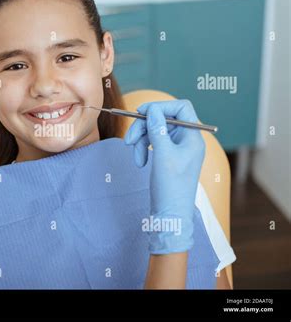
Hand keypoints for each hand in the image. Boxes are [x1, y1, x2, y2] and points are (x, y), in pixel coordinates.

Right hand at [124, 100, 204, 253]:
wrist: (170, 215)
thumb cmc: (171, 187)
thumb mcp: (163, 155)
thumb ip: (158, 129)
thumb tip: (153, 109)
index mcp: (193, 137)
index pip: (181, 108)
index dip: (161, 106)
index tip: (140, 112)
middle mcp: (188, 140)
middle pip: (164, 120)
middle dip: (144, 127)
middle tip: (129, 140)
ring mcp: (178, 149)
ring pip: (156, 132)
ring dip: (141, 140)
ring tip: (135, 157)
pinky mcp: (169, 157)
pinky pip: (154, 144)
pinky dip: (144, 149)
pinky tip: (140, 161)